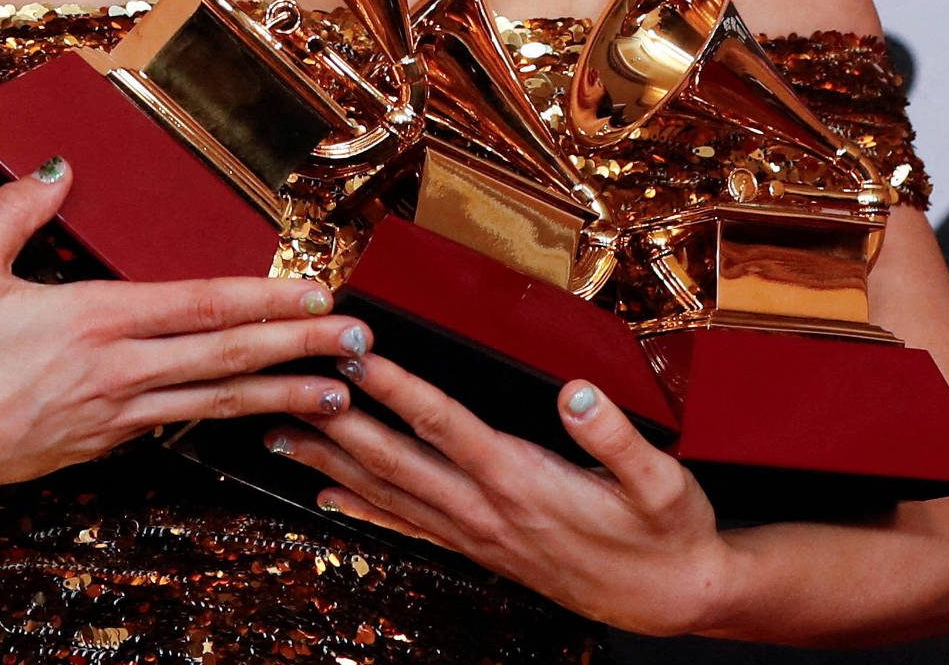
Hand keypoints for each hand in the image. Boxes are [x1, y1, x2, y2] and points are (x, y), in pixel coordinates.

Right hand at [0, 156, 369, 505]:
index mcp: (92, 321)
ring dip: (278, 395)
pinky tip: (247, 413)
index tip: (320, 294)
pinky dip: (218, 418)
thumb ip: (17, 210)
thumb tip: (60, 167)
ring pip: (212, 403)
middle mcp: (114, 373)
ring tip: (334, 395)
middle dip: (300, 349)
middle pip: (227, 358)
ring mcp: (110, 418)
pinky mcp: (95, 448)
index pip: (201, 307)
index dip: (267, 299)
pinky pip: (171, 427)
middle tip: (360, 344)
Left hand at [268, 355, 732, 635]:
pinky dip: (362, 508)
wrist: (669, 596)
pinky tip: (328, 495)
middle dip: (335, 420)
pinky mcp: (478, 549)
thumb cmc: (664, 533)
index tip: (354, 351)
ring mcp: (476, 534)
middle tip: (285, 386)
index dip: (395, 386)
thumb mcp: (661, 483)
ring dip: (330, 461)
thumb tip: (577, 393)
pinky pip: (406, 526)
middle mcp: (486, 508)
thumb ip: (615, 437)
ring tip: (279, 434)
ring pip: (387, 493)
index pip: (442, 423)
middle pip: (393, 459)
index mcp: (521, 481)